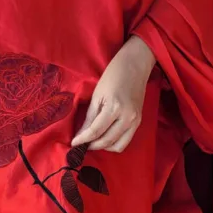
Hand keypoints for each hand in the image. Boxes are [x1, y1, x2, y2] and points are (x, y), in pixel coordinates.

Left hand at [72, 36, 155, 152]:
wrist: (135, 66)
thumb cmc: (113, 76)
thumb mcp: (97, 95)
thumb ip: (90, 118)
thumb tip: (81, 135)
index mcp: (114, 108)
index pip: (96, 131)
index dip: (83, 140)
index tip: (74, 143)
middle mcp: (127, 118)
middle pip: (107, 141)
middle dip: (92, 145)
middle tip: (82, 144)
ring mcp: (135, 121)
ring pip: (118, 146)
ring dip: (104, 147)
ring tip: (94, 141)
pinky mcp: (138, 122)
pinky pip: (125, 141)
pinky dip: (114, 143)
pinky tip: (105, 137)